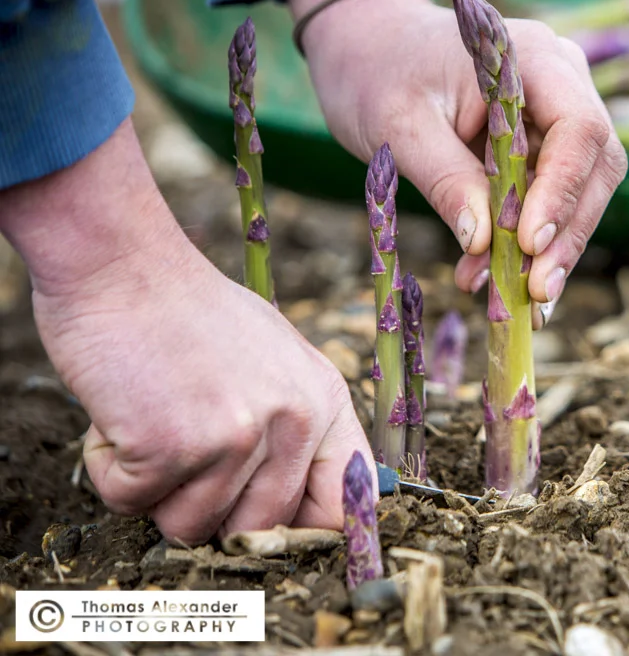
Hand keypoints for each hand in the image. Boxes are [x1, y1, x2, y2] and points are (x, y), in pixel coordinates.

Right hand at [0, 121, 372, 544]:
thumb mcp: (273, 359)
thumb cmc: (188, 311)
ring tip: (152, 420)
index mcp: (324, 402)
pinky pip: (130, 501)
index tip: (269, 536)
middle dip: (208, 506)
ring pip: (189, 526)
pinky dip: (111, 469)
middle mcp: (293, 423)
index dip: (305, 535)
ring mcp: (237, 436)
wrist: (125, 264)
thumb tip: (303, 504)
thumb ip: (291, 427)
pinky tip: (121, 414)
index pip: (344, 505)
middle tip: (180, 452)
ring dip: (155, 487)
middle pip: (256, 529)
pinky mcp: (174, 446)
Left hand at [288, 0, 627, 326]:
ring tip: (518, 296)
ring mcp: (557, 112)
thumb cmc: (377, 72)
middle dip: (568, 232)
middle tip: (538, 291)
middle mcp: (561, 81)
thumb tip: (482, 244)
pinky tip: (495, 277)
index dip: (563, 190)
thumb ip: (446, 179)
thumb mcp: (400, 127)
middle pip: (595, 164)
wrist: (366, 47)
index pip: (578, 128)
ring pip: (582, 188)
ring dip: (554, 246)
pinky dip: (527, 240)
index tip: (530, 243)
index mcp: (534, 58)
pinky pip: (549, 196)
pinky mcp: (542, 144)